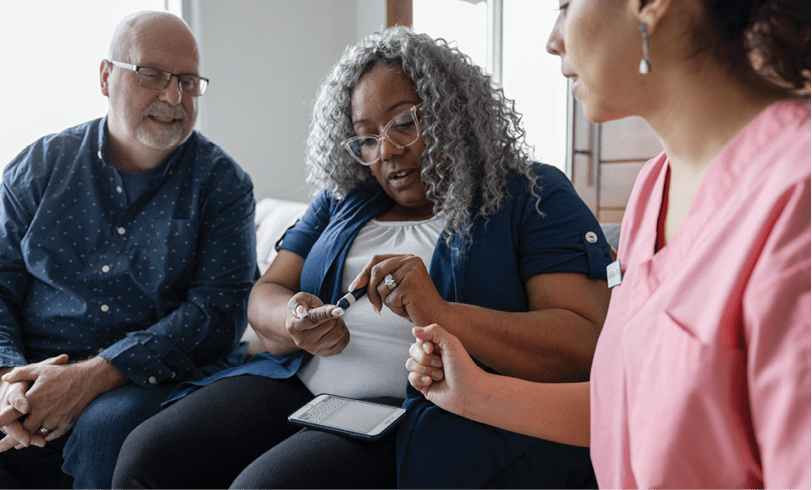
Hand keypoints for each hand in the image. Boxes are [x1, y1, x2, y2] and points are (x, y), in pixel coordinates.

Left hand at [0, 355, 123, 449]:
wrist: (92, 379)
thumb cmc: (65, 373)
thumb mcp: (42, 369)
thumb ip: (22, 373)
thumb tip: (6, 377)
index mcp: (33, 399)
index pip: (10, 416)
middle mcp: (43, 412)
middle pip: (22, 434)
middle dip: (10, 442)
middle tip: (0, 448)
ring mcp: (55, 419)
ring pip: (37, 435)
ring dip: (28, 439)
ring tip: (19, 443)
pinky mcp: (66, 424)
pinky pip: (52, 435)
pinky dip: (45, 436)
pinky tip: (40, 437)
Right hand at [286, 292, 349, 356]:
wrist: (304, 323)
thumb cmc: (303, 308)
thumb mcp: (299, 299)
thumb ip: (298, 302)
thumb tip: (301, 310)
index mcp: (294, 327)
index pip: (313, 320)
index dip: (327, 314)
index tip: (339, 310)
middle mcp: (303, 341)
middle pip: (330, 325)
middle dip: (333, 315)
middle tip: (327, 313)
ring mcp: (315, 349)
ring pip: (339, 332)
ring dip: (339, 323)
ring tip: (330, 320)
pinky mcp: (326, 353)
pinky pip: (344, 340)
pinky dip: (344, 332)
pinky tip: (335, 329)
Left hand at [351, 254, 448, 325]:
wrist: (438, 316)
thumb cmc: (415, 304)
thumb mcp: (397, 287)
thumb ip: (382, 280)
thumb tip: (356, 284)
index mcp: (407, 258)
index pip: (377, 259)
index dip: (363, 273)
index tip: (354, 286)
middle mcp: (410, 261)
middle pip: (376, 271)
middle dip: (370, 291)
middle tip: (376, 306)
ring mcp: (412, 272)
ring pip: (381, 287)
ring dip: (387, 302)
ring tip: (403, 305)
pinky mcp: (411, 286)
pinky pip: (390, 299)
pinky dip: (395, 309)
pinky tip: (408, 309)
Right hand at [405, 324, 481, 415]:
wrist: (468, 390)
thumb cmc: (463, 367)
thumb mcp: (451, 342)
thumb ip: (433, 331)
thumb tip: (414, 330)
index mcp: (437, 346)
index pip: (419, 339)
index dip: (423, 344)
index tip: (432, 349)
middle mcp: (430, 358)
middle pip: (412, 351)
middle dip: (426, 358)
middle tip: (440, 364)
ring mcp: (425, 371)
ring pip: (410, 364)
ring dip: (426, 369)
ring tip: (440, 375)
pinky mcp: (422, 385)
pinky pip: (411, 378)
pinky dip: (421, 379)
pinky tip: (431, 382)